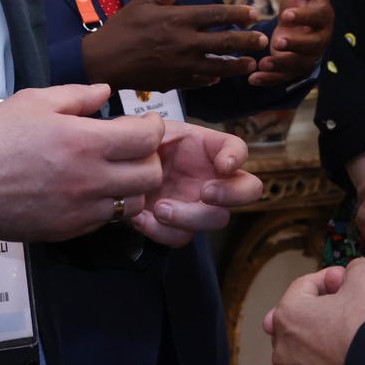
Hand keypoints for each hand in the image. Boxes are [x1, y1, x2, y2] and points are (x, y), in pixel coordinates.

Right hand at [0, 84, 168, 240]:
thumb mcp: (34, 101)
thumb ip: (77, 96)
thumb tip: (105, 92)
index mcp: (86, 142)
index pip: (146, 139)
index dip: (154, 128)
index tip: (147, 122)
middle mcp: (91, 180)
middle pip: (150, 176)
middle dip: (149, 159)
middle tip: (134, 148)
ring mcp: (81, 209)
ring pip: (133, 204)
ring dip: (132, 186)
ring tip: (115, 171)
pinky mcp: (69, 230)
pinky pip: (105, 220)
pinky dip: (108, 205)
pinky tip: (90, 190)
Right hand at [80, 0, 268, 92]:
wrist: (103, 62)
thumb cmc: (121, 28)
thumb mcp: (143, 3)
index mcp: (178, 20)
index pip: (217, 15)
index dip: (238, 14)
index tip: (254, 14)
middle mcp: (185, 43)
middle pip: (225, 42)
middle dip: (247, 41)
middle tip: (264, 40)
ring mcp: (182, 66)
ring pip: (218, 66)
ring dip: (237, 64)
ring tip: (251, 63)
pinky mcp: (175, 82)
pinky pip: (200, 81)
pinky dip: (211, 78)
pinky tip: (218, 77)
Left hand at [130, 120, 263, 246]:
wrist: (117, 175)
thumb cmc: (138, 149)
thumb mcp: (143, 132)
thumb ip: (150, 128)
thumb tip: (153, 127)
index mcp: (208, 149)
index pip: (237, 148)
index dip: (237, 157)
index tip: (223, 165)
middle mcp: (213, 178)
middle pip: (248, 190)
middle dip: (232, 194)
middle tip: (206, 192)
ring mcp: (199, 205)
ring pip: (216, 219)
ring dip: (190, 217)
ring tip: (160, 209)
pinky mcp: (178, 226)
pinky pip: (181, 237)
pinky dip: (162, 231)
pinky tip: (140, 219)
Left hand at [249, 0, 333, 86]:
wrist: (297, 26)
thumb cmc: (300, 6)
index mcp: (323, 18)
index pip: (317, 18)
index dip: (303, 17)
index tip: (286, 15)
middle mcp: (319, 40)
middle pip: (311, 45)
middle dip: (294, 45)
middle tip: (277, 42)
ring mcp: (307, 57)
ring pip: (297, 63)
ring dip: (280, 65)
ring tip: (264, 64)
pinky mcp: (294, 69)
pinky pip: (283, 76)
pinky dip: (269, 79)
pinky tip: (253, 79)